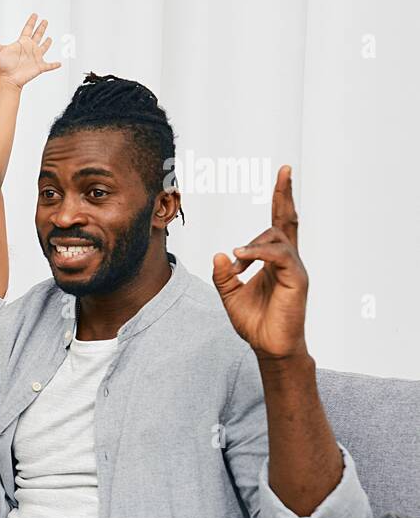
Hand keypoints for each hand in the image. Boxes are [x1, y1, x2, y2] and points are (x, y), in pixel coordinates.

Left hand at [0, 13, 60, 88]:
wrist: (8, 80)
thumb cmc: (2, 66)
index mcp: (22, 43)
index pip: (28, 28)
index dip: (32, 21)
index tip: (35, 15)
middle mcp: (29, 48)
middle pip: (38, 35)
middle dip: (41, 28)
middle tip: (45, 20)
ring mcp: (35, 57)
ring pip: (44, 48)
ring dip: (47, 43)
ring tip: (50, 39)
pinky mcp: (40, 66)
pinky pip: (49, 65)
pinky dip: (54, 65)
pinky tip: (59, 63)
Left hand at [211, 165, 308, 360]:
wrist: (269, 347)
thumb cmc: (255, 321)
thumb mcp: (229, 294)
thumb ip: (223, 274)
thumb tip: (219, 253)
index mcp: (274, 260)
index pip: (278, 224)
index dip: (281, 199)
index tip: (282, 175)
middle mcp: (288, 259)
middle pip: (288, 220)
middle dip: (285, 195)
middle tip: (285, 170)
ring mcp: (295, 268)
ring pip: (277, 238)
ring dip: (252, 245)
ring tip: (236, 264)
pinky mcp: (297, 280)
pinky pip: (279, 256)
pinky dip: (258, 254)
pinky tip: (241, 259)